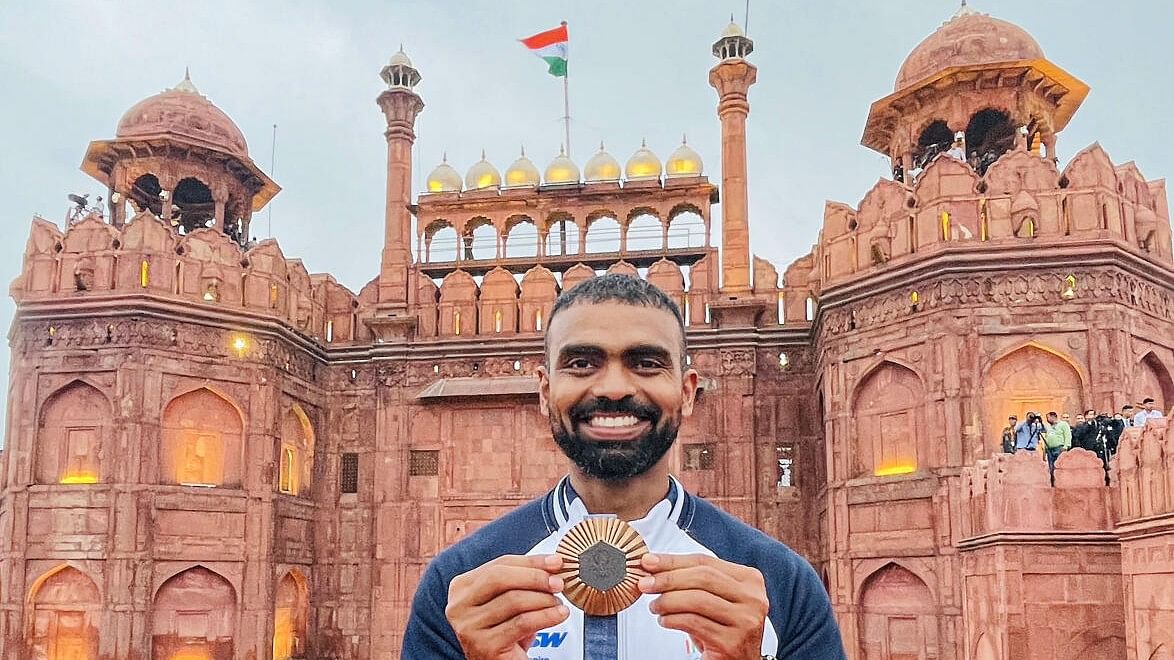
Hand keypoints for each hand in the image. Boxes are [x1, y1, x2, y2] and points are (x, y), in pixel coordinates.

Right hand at [445, 554, 569, 658]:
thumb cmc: (506, 633)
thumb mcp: (510, 601)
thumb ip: (524, 579)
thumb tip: (554, 563)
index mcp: (461, 588)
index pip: (498, 564)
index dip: (530, 561)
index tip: (556, 562)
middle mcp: (458, 606)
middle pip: (499, 578)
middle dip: (534, 577)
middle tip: (558, 583)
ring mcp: (468, 627)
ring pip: (513, 600)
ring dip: (543, 599)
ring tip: (559, 603)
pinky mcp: (484, 646)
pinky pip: (522, 623)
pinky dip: (546, 616)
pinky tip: (559, 615)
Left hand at [639, 553, 768, 658]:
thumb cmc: (722, 628)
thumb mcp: (713, 599)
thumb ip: (691, 580)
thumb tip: (653, 564)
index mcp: (750, 579)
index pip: (705, 562)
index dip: (673, 560)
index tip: (648, 561)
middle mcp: (753, 598)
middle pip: (702, 577)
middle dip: (668, 579)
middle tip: (645, 584)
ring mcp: (745, 621)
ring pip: (697, 600)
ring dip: (668, 601)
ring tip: (655, 607)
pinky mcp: (732, 642)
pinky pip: (694, 623)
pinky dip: (673, 619)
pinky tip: (664, 621)